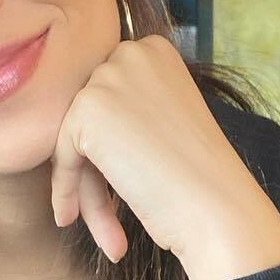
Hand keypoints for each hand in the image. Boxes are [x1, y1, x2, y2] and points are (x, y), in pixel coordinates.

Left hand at [49, 34, 279, 279]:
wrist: (217, 207)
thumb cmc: (200, 177)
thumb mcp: (164, 122)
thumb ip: (125, 110)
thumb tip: (77, 124)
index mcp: (155, 51)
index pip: (108, 96)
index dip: (111, 144)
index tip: (123, 183)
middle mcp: (131, 54)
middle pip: (88, 117)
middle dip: (95, 168)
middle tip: (110, 215)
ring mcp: (108, 77)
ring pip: (73, 139)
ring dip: (86, 186)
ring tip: (102, 229)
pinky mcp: (87, 109)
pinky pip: (62, 155)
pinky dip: (66, 190)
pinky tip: (74, 218)